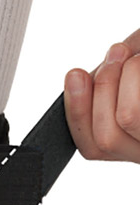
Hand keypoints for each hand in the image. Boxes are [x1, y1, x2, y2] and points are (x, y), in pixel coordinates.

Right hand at [64, 29, 139, 162]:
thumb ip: (97, 83)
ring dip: (121, 78)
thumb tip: (75, 84)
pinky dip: (136, 74)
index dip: (77, 113)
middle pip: (103, 139)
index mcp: (124, 144)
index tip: (74, 75)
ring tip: (132, 57)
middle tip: (114, 55)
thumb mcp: (122, 75)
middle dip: (101, 89)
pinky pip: (138, 113)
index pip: (91, 147)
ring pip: (126, 120)